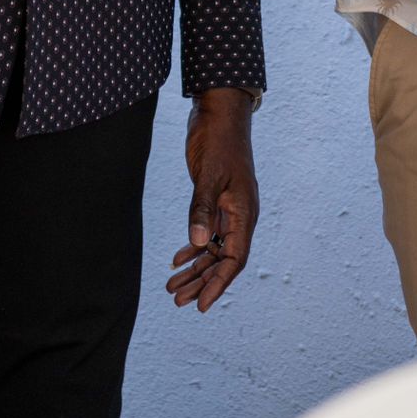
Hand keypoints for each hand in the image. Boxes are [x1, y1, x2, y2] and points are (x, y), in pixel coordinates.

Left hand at [165, 89, 258, 313]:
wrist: (220, 111)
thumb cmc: (218, 140)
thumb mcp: (208, 175)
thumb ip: (202, 209)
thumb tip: (199, 244)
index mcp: (243, 212)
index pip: (234, 259)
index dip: (218, 284)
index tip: (202, 306)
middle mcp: (239, 214)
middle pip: (223, 260)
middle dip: (202, 282)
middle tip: (177, 300)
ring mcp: (229, 207)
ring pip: (214, 248)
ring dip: (195, 268)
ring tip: (172, 287)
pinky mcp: (217, 199)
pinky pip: (209, 232)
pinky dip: (194, 247)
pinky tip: (178, 259)